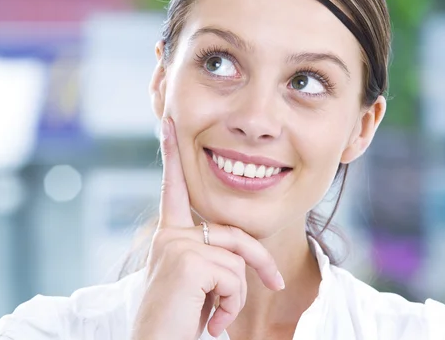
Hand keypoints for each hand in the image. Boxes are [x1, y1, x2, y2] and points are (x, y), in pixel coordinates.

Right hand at [131, 117, 284, 339]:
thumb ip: (214, 259)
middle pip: (236, 235)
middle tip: (277, 285)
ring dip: (237, 296)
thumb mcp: (200, 284)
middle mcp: (169, 234)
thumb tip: (243, 260)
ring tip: (215, 317)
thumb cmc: (179, 321)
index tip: (167, 124)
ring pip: (238, 260)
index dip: (171, 155)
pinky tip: (211, 321)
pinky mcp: (186, 260)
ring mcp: (176, 244)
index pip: (174, 189)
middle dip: (260, 264)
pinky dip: (230, 305)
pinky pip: (234, 275)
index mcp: (170, 236)